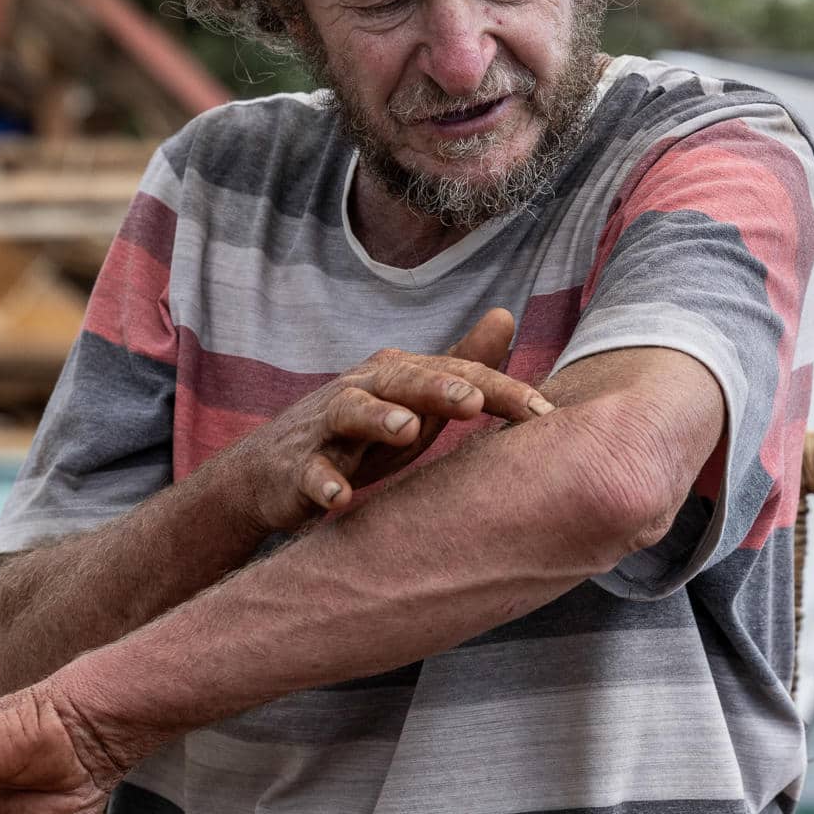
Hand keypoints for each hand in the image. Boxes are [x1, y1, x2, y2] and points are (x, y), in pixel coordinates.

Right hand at [228, 306, 551, 532]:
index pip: (455, 375)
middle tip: (473, 400)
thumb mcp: (414, 400)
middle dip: (436, 387)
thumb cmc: (360, 435)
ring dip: (377, 419)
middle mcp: (361, 390)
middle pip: (401, 380)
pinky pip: (310, 473)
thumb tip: (505, 316)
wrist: (270, 471)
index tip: (543, 413)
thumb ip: (460, 364)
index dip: (498, 391)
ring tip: (406, 429)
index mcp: (396, 375)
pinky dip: (323, 482)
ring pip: (350, 413)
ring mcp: (325, 428)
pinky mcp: (297, 468)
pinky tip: (340, 497)